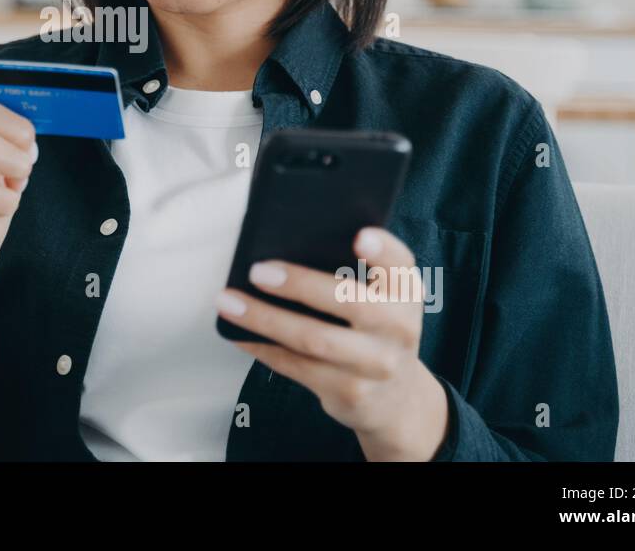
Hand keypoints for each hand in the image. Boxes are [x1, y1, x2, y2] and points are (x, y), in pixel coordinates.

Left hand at [215, 226, 449, 460]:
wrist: (396, 399)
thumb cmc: (374, 330)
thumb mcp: (384, 300)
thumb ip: (354, 275)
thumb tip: (282, 245)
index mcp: (405, 292)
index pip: (400, 265)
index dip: (382, 250)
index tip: (359, 236)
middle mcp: (398, 328)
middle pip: (349, 301)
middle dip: (299, 284)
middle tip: (257, 271)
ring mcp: (376, 365)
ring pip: (314, 339)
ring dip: (264, 319)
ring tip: (229, 302)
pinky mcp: (350, 393)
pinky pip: (297, 367)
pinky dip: (262, 347)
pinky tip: (239, 333)